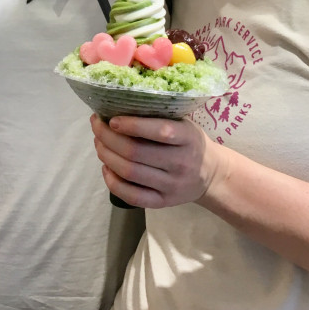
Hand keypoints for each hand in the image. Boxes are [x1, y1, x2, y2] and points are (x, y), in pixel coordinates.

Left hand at [90, 113, 221, 208]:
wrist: (211, 174)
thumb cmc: (190, 141)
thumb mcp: (184, 124)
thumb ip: (159, 118)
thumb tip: (120, 106)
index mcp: (187, 138)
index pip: (159, 131)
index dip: (132, 125)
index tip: (112, 119)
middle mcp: (180, 162)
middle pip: (136, 153)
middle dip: (109, 138)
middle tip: (97, 126)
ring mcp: (171, 185)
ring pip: (130, 173)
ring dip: (107, 156)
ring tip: (98, 143)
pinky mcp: (163, 202)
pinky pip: (132, 196)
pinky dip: (113, 182)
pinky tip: (106, 167)